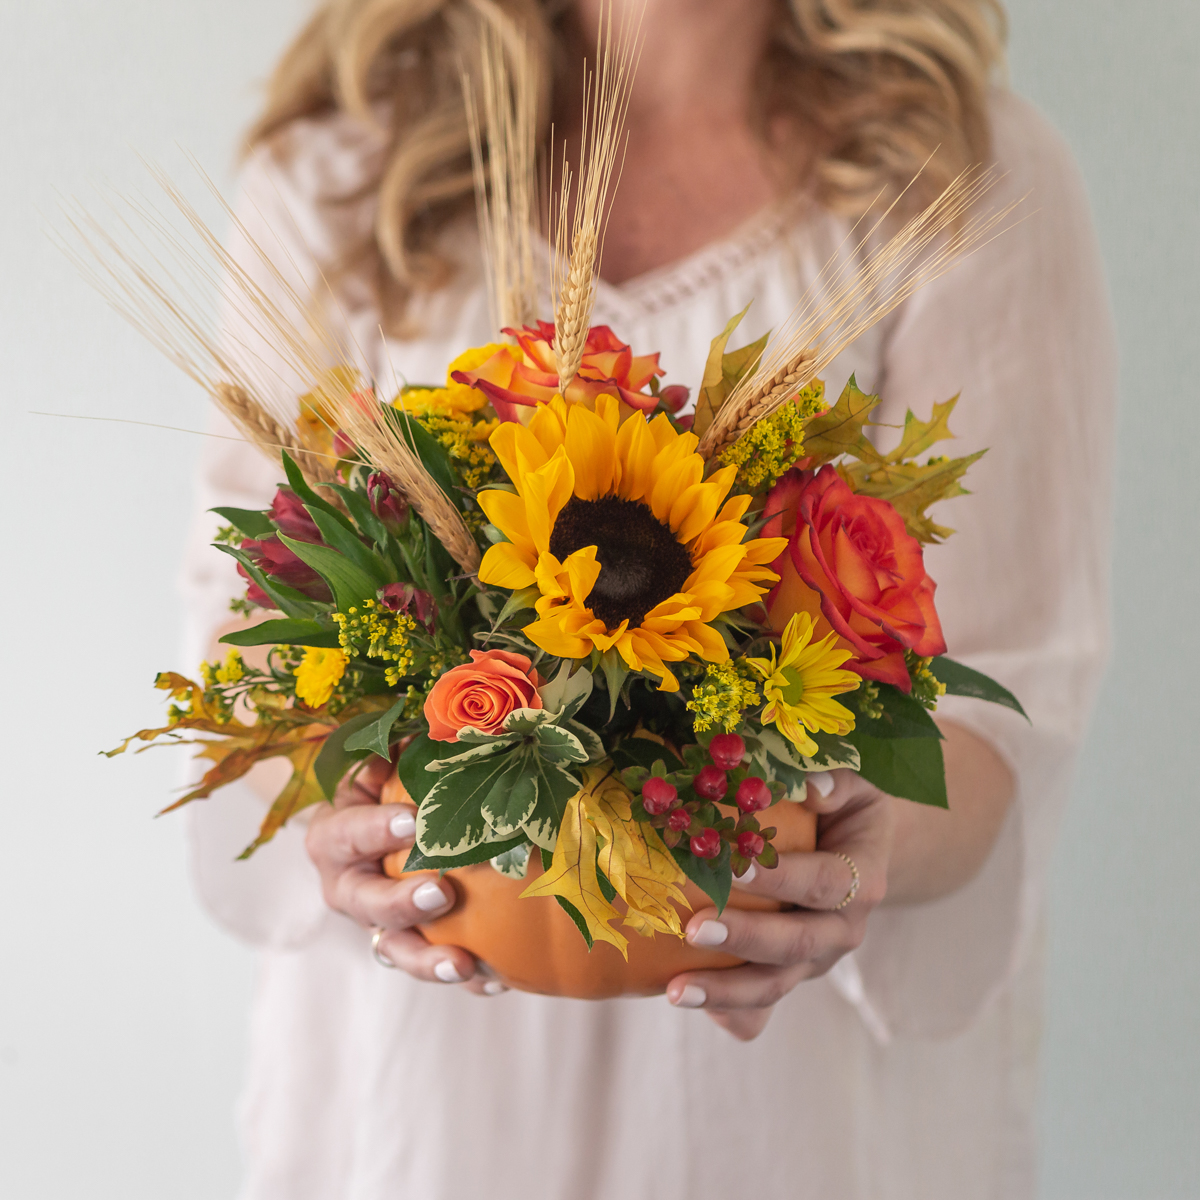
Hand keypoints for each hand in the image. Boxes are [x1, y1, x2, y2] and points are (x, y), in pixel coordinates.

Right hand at [304, 756, 505, 995]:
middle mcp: (347, 885)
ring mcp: (377, 923)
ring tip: (465, 966)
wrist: (391, 826)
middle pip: (363, 903)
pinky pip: (435, 965)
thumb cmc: (393, 782)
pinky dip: (467, 977)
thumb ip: (401, 744)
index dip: (373, 829)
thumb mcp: (388, 757)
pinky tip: (498, 979)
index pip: (345, 833)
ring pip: (394, 949)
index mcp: (335, 835)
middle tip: (440, 893)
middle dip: (399, 902)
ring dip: (427, 961)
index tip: (411, 821)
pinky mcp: (410, 946)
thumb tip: (428, 731)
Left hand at [664, 769, 892, 1040]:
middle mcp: (843, 929)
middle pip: (797, 944)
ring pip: (774, 985)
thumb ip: (833, 782)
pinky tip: (687, 999)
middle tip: (692, 929)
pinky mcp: (789, 975)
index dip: (783, 878)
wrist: (859, 850)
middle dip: (744, 939)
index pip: (825, 884)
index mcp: (861, 880)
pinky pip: (760, 1008)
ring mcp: (815, 959)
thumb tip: (807, 785)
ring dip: (724, 991)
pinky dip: (727, 1011)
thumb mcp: (852, 786)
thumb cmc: (844, 808)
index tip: (734, 867)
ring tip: (674, 990)